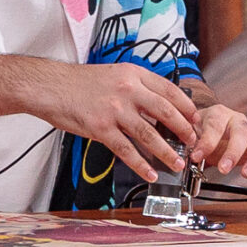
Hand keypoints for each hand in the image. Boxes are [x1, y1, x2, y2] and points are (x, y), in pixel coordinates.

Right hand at [21, 61, 197, 181]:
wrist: (50, 87)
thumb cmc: (80, 83)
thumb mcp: (114, 75)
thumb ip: (137, 87)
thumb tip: (159, 105)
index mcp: (133, 74)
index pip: (169, 89)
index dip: (186, 106)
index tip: (195, 118)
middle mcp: (127, 90)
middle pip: (165, 111)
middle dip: (183, 130)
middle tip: (193, 142)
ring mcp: (114, 109)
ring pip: (149, 134)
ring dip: (167, 151)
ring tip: (178, 164)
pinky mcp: (101, 128)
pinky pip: (126, 150)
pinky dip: (141, 164)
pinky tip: (150, 172)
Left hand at [187, 104, 246, 181]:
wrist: (208, 130)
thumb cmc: (200, 133)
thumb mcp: (188, 136)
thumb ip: (184, 143)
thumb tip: (176, 155)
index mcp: (218, 114)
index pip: (215, 124)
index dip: (206, 141)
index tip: (196, 157)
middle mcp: (238, 121)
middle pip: (242, 131)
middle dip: (233, 152)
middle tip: (223, 169)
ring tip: (245, 174)